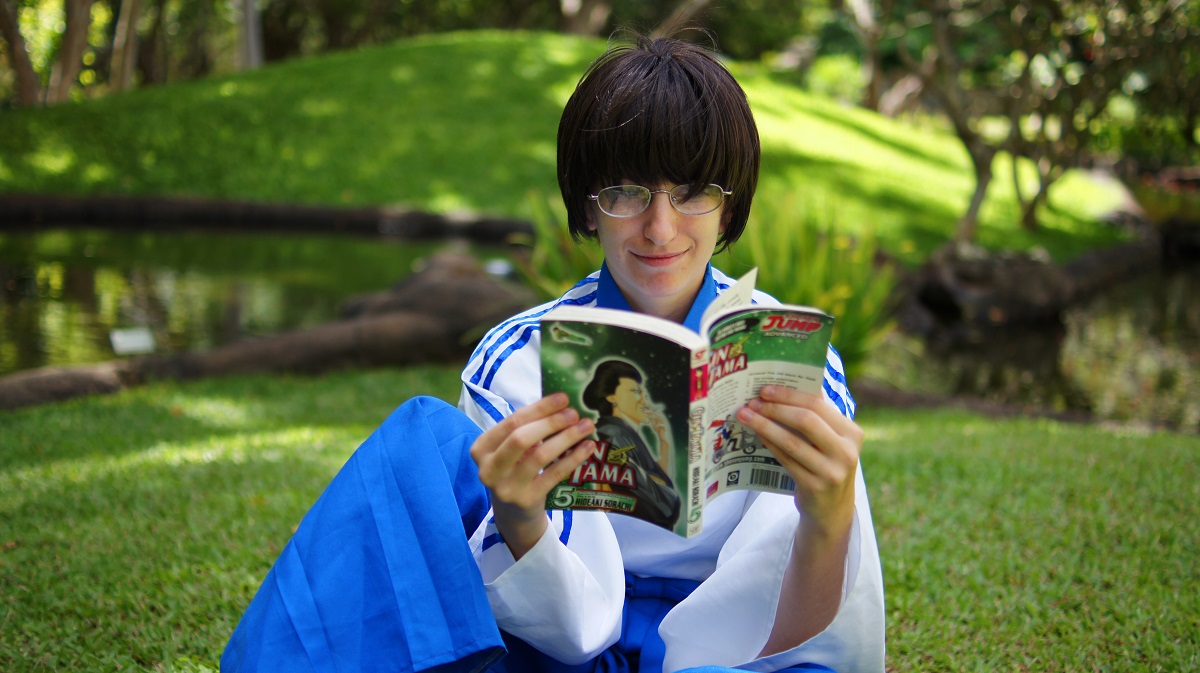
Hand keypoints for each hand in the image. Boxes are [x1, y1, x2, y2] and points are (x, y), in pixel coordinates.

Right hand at [470, 392, 595, 558]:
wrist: (513, 513)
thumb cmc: (513, 470)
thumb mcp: (510, 450)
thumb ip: (526, 428)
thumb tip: (561, 404)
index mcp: (481, 449)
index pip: (511, 422)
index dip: (539, 408)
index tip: (563, 398)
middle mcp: (489, 469)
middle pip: (522, 438)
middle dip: (551, 422)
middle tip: (574, 413)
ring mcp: (507, 487)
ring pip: (540, 456)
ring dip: (566, 438)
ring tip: (586, 426)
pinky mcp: (526, 500)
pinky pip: (554, 474)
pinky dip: (573, 458)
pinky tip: (588, 447)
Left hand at [735, 385, 861, 537]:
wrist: (832, 508)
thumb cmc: (827, 464)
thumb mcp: (832, 440)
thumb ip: (817, 416)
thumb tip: (786, 384)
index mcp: (852, 433)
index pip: (818, 405)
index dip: (789, 395)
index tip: (765, 389)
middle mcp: (846, 452)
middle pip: (806, 421)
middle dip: (775, 409)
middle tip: (752, 402)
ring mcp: (831, 471)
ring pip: (792, 441)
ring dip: (765, 425)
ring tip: (745, 415)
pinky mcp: (814, 487)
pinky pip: (785, 459)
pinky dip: (769, 443)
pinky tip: (756, 434)